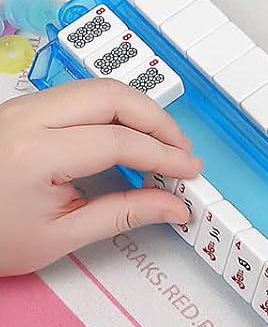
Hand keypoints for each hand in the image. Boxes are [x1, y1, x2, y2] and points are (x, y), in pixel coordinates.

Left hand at [0, 80, 198, 274]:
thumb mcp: (59, 238)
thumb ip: (123, 215)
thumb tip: (171, 206)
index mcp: (33, 154)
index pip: (119, 141)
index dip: (164, 156)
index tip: (187, 172)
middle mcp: (25, 119)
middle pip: (112, 96)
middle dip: (158, 120)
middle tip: (180, 152)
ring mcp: (20, 109)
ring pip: (97, 87)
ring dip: (137, 110)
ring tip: (159, 144)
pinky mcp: (21, 109)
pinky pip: (78, 95)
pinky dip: (112, 110)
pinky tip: (127, 136)